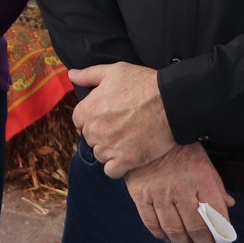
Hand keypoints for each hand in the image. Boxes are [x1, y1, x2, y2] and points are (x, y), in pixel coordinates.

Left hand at [69, 61, 176, 177]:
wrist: (171, 102)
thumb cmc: (144, 84)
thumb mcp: (114, 71)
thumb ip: (89, 75)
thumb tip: (72, 75)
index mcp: (89, 109)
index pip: (79, 121)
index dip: (92, 118)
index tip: (107, 117)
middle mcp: (95, 130)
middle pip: (90, 139)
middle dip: (102, 134)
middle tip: (120, 127)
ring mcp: (110, 146)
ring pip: (100, 155)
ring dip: (110, 150)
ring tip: (127, 140)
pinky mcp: (126, 160)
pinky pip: (112, 171)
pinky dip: (118, 167)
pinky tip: (128, 156)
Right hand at [124, 144, 233, 242]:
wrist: (145, 133)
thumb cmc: (179, 148)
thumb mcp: (204, 162)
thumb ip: (216, 185)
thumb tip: (229, 205)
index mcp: (200, 179)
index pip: (215, 214)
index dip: (221, 232)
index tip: (224, 242)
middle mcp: (180, 189)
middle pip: (195, 227)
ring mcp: (158, 194)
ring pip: (173, 229)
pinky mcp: (140, 196)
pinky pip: (151, 223)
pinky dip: (160, 235)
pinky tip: (167, 238)